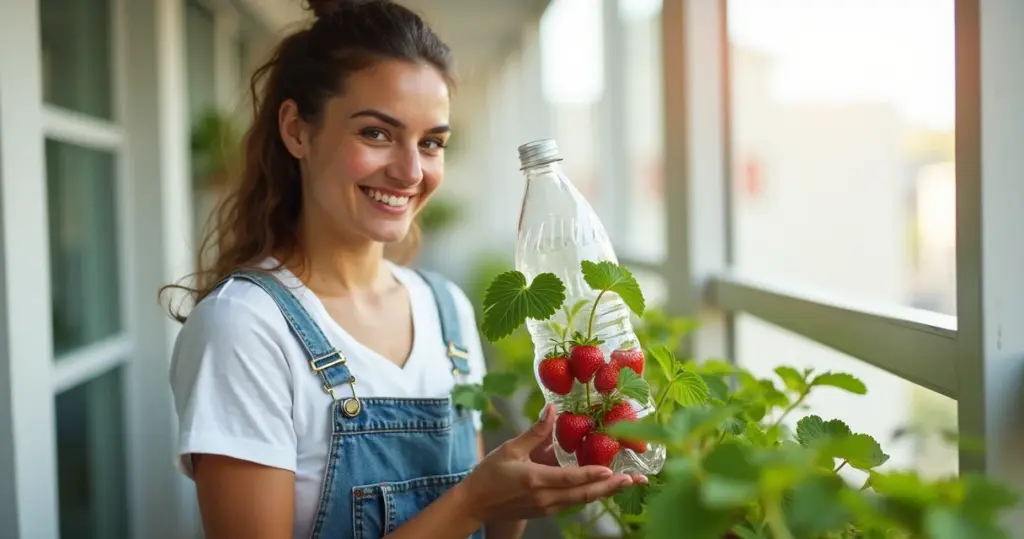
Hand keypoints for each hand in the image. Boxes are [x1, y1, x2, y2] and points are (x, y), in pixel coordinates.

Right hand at [455, 404, 645, 524]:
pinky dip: (590, 493)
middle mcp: (546, 497)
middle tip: (636, 479)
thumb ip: (535, 431)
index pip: (571, 479)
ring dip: (606, 491)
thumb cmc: (489, 474)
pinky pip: (573, 501)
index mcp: (535, 480)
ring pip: (582, 500)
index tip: (614, 470)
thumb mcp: (510, 448)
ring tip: (627, 482)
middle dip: (613, 487)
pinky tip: (603, 485)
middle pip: (585, 494)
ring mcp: (547, 506)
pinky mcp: (547, 510)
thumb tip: (552, 409)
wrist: (475, 504)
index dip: (593, 474)